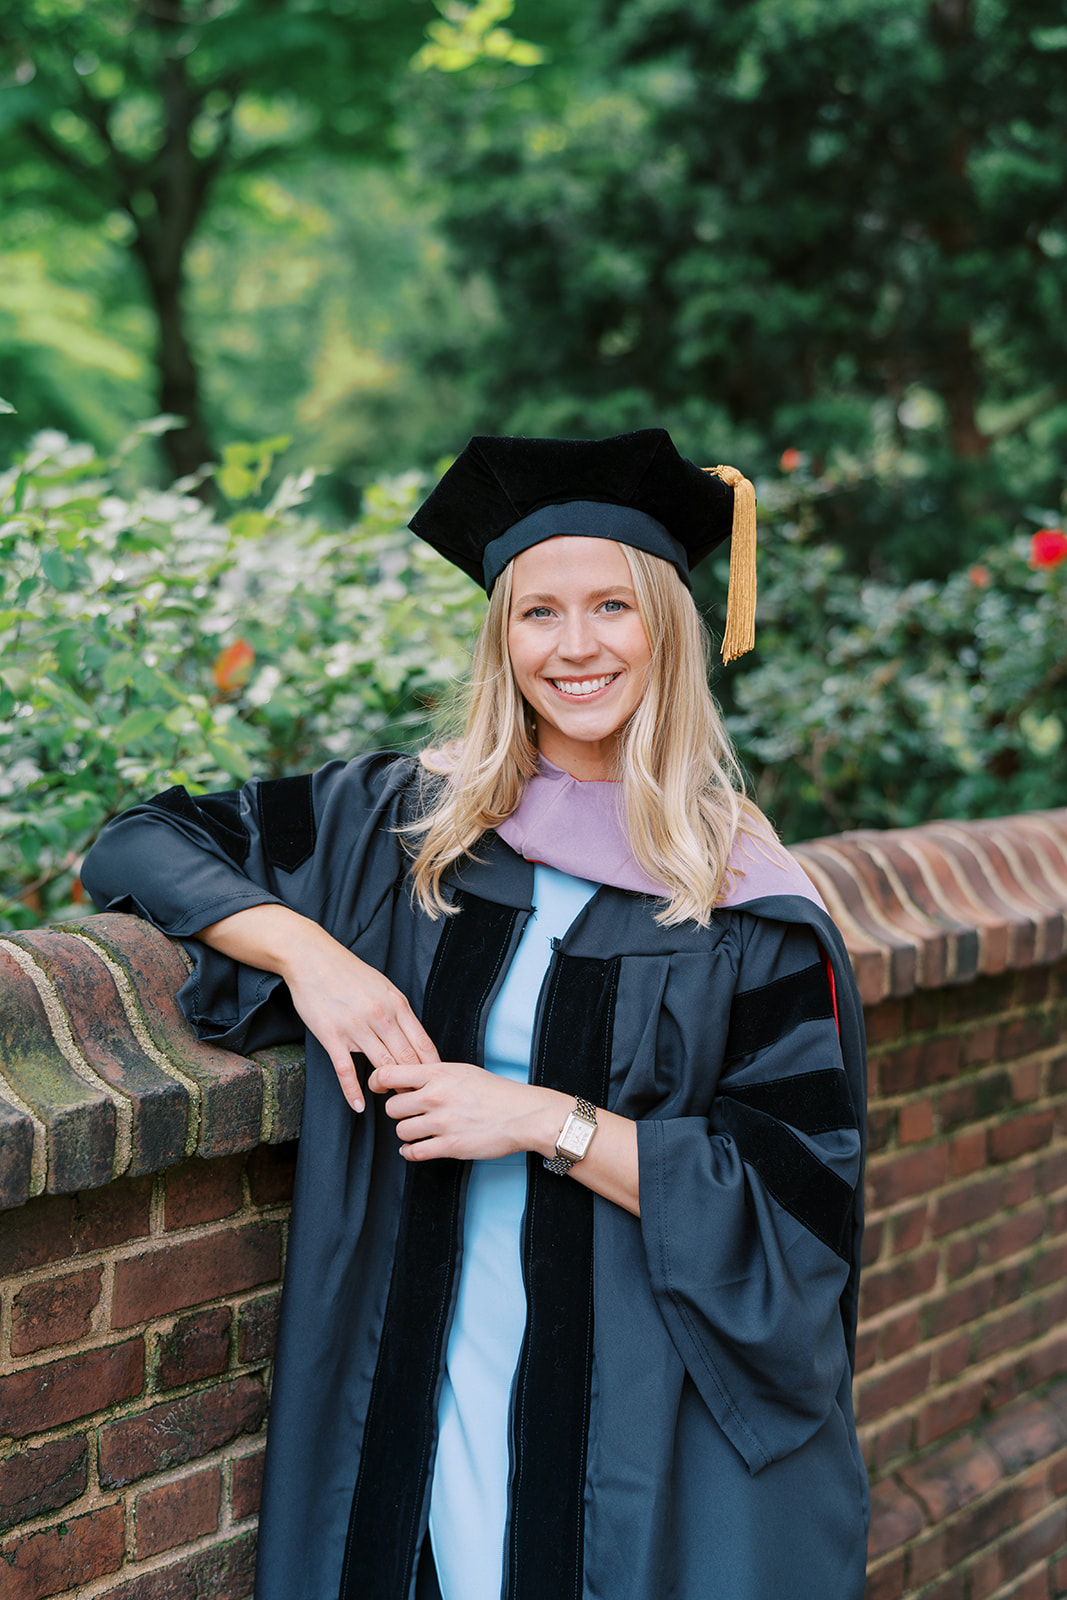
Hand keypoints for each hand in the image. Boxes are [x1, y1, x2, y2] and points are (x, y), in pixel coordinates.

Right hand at [283, 943, 439, 1112]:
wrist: (312, 958)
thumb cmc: (349, 972)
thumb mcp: (384, 986)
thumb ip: (399, 1011)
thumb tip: (413, 1037)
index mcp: (397, 1003)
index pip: (423, 1044)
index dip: (431, 1068)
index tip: (435, 1083)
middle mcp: (380, 1016)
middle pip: (406, 1058)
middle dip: (415, 1082)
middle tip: (419, 1099)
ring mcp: (356, 1027)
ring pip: (381, 1066)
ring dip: (389, 1088)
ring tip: (394, 1102)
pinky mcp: (331, 1035)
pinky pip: (346, 1070)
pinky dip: (353, 1092)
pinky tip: (359, 1105)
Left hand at [368, 1060, 561, 1162]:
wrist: (523, 1114)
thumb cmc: (496, 1092)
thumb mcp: (462, 1072)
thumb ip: (433, 1075)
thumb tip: (406, 1080)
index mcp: (438, 1074)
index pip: (389, 1073)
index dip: (377, 1081)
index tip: (378, 1087)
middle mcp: (436, 1096)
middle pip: (391, 1107)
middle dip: (398, 1112)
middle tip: (410, 1112)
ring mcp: (442, 1122)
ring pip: (401, 1131)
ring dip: (407, 1133)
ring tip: (419, 1130)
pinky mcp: (450, 1146)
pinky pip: (414, 1152)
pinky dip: (411, 1152)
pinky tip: (418, 1147)